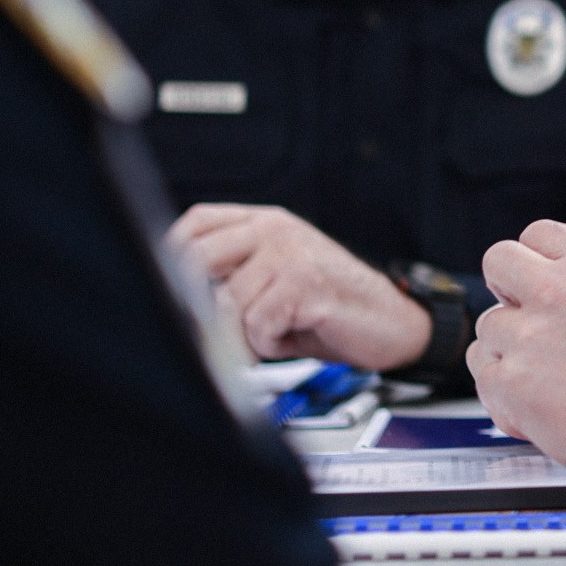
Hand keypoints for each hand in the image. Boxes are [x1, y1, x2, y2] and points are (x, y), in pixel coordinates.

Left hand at [167, 203, 431, 370]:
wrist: (392, 322)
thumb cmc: (331, 307)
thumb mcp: (278, 278)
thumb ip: (235, 272)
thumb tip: (172, 292)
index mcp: (268, 223)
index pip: (198, 222)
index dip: (173, 254)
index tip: (172, 287)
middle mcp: (277, 231)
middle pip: (198, 258)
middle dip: (202, 302)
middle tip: (225, 326)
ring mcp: (291, 254)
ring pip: (227, 303)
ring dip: (248, 332)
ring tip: (281, 327)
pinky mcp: (304, 284)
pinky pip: (257, 325)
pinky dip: (271, 343)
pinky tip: (298, 331)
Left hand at [469, 219, 565, 482]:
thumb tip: (558, 281)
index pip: (538, 233)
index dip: (536, 260)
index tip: (539, 282)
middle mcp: (554, 290)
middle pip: (498, 261)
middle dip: (505, 287)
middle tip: (523, 316)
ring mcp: (526, 335)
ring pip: (488, 326)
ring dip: (507, 349)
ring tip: (543, 376)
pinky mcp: (509, 380)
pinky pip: (484, 374)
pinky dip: (503, 393)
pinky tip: (533, 405)